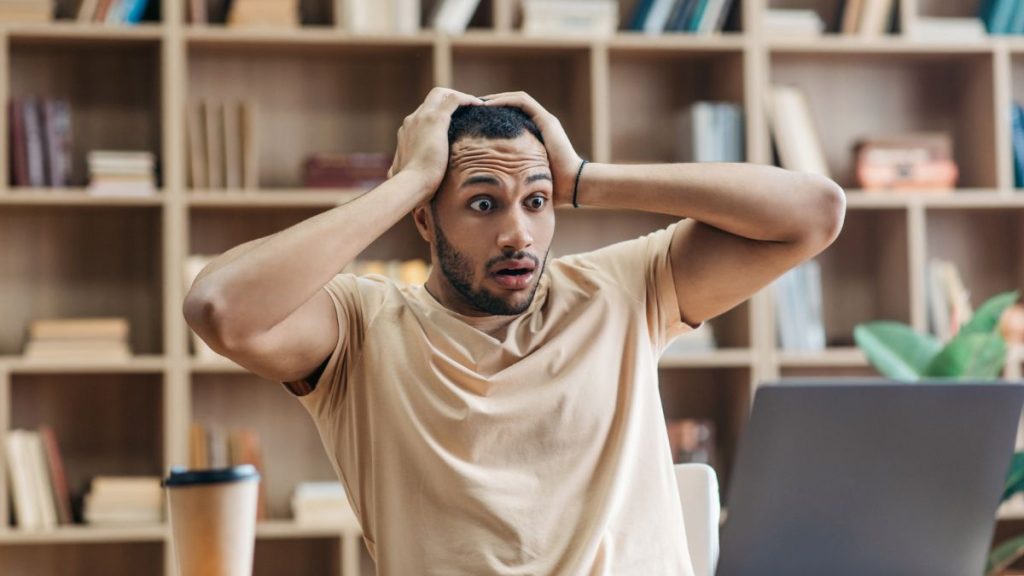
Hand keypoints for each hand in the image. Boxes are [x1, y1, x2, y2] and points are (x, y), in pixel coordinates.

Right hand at [388, 87, 483, 199]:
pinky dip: (466, 99)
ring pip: (441, 94)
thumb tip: (391, 175)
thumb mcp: (400, 173)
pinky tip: (479, 105)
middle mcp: (411, 120)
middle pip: (430, 100)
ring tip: (475, 105)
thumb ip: (398, 169)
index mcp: (405, 132)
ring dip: (458, 97)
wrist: (411, 184)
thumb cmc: (409, 185)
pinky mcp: (435, 119)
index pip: (422, 115)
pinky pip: (454, 99)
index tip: (453, 122)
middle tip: (466, 110)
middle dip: (448, 101)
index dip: (438, 114)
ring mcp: (422, 117)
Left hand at [480, 91, 582, 206]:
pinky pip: (523, 102)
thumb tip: (488, 180)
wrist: (572, 186)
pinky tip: (488, 104)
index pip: (512, 116)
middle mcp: (541, 124)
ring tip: (478, 102)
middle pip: (513, 104)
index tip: (475, 117)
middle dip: (492, 103)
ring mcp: (546, 120)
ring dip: (497, 98)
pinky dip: (505, 100)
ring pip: (517, 99)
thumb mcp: (523, 175)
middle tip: (473, 105)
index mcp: (535, 134)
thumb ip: (511, 171)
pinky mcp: (547, 121)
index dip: (494, 113)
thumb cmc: (550, 187)